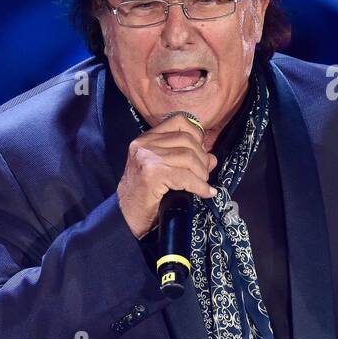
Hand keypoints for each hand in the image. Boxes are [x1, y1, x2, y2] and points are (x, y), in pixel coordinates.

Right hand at [116, 112, 217, 238]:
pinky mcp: (152, 174)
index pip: (179, 121)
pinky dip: (200, 186)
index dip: (196, 135)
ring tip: (202, 185)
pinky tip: (205, 193)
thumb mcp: (163, 169)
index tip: (200, 153)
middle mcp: (144, 144)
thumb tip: (212, 158)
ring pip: (189, 157)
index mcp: (146, 138)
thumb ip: (184, 159)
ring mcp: (147, 157)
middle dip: (202, 158)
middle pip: (187, 140)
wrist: (125, 217)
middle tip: (204, 175)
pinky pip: (186, 176)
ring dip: (201, 174)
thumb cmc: (144, 194)